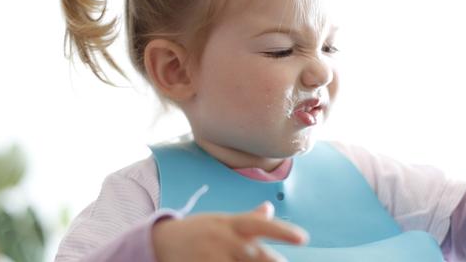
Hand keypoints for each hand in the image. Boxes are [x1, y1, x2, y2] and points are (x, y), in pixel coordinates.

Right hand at [152, 201, 307, 261]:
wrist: (161, 241)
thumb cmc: (199, 231)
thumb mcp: (222, 221)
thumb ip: (249, 219)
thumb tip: (269, 208)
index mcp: (232, 224)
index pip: (261, 225)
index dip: (283, 231)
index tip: (303, 238)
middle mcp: (224, 240)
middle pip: (257, 255)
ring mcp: (212, 257)